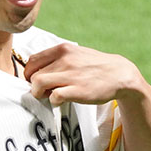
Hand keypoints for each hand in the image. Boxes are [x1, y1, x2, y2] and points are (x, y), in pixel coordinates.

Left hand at [25, 43, 144, 105]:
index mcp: (63, 49)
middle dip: (35, 86)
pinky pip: (54, 96)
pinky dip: (53, 101)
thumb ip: (58, 59)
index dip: (30, 74)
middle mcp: (65, 60)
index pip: (32, 61)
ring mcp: (71, 75)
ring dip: (39, 94)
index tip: (37, 81)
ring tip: (50, 96)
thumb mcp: (76, 54)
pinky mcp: (78, 90)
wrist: (120, 74)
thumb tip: (38, 71)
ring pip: (38, 84)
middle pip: (33, 75)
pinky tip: (62, 100)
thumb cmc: (96, 66)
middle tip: (45, 91)